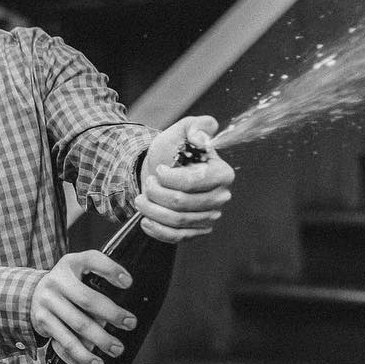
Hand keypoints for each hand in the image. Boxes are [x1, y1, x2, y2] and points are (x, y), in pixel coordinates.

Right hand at [32, 251, 136, 363]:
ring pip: (78, 324)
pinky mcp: (42, 321)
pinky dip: (81, 354)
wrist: (30, 293)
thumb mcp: (77, 271)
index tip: (129, 283)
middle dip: (112, 314)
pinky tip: (95, 362)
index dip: (111, 270)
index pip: (92, 260)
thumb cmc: (66, 284)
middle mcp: (57, 280)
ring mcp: (47, 301)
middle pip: (87, 299)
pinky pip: (64, 341)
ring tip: (117, 349)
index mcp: (70, 264)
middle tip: (130, 324)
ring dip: (100, 339)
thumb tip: (131, 304)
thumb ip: (99, 278)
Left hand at [137, 115, 234, 242]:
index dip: (169, 178)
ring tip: (141, 199)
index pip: (193, 182)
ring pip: (176, 220)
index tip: (158, 170)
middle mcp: (220, 197)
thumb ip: (196, 126)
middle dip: (156, 193)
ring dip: (152, 210)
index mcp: (222, 173)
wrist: (161, 172)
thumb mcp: (181, 130)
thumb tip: (201, 138)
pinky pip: (176, 237)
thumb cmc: (173, 150)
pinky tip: (146, 219)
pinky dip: (157, 229)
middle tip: (148, 183)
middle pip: (182, 203)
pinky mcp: (197, 231)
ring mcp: (210, 216)